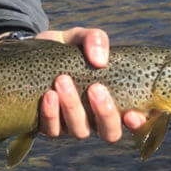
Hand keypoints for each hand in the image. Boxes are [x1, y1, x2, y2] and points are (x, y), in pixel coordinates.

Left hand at [36, 27, 146, 142]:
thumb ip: (95, 40)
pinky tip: (48, 95)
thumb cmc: (66, 48)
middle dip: (105, 113)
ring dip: (73, 108)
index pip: (137, 121)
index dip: (140, 123)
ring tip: (63, 81)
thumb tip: (100, 60)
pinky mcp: (50, 126)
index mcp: (114, 100)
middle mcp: (97, 118)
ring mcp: (73, 125)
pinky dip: (51, 114)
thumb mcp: (80, 37)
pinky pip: (53, 130)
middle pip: (110, 133)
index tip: (132, 113)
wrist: (30, 52)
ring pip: (80, 131)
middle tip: (95, 88)